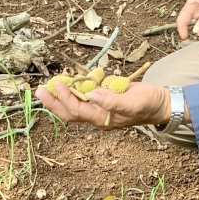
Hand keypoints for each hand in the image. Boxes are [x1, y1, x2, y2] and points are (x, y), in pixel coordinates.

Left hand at [35, 81, 169, 130]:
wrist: (160, 103)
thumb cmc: (148, 104)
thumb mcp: (133, 102)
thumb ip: (112, 101)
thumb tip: (92, 94)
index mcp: (102, 119)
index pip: (77, 111)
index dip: (65, 98)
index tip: (58, 83)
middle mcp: (97, 115)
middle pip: (69, 112)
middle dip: (53, 102)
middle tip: (38, 90)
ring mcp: (100, 108)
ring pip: (75, 104)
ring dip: (61, 95)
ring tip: (49, 85)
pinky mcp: (104, 99)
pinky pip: (85, 95)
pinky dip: (76, 88)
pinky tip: (70, 80)